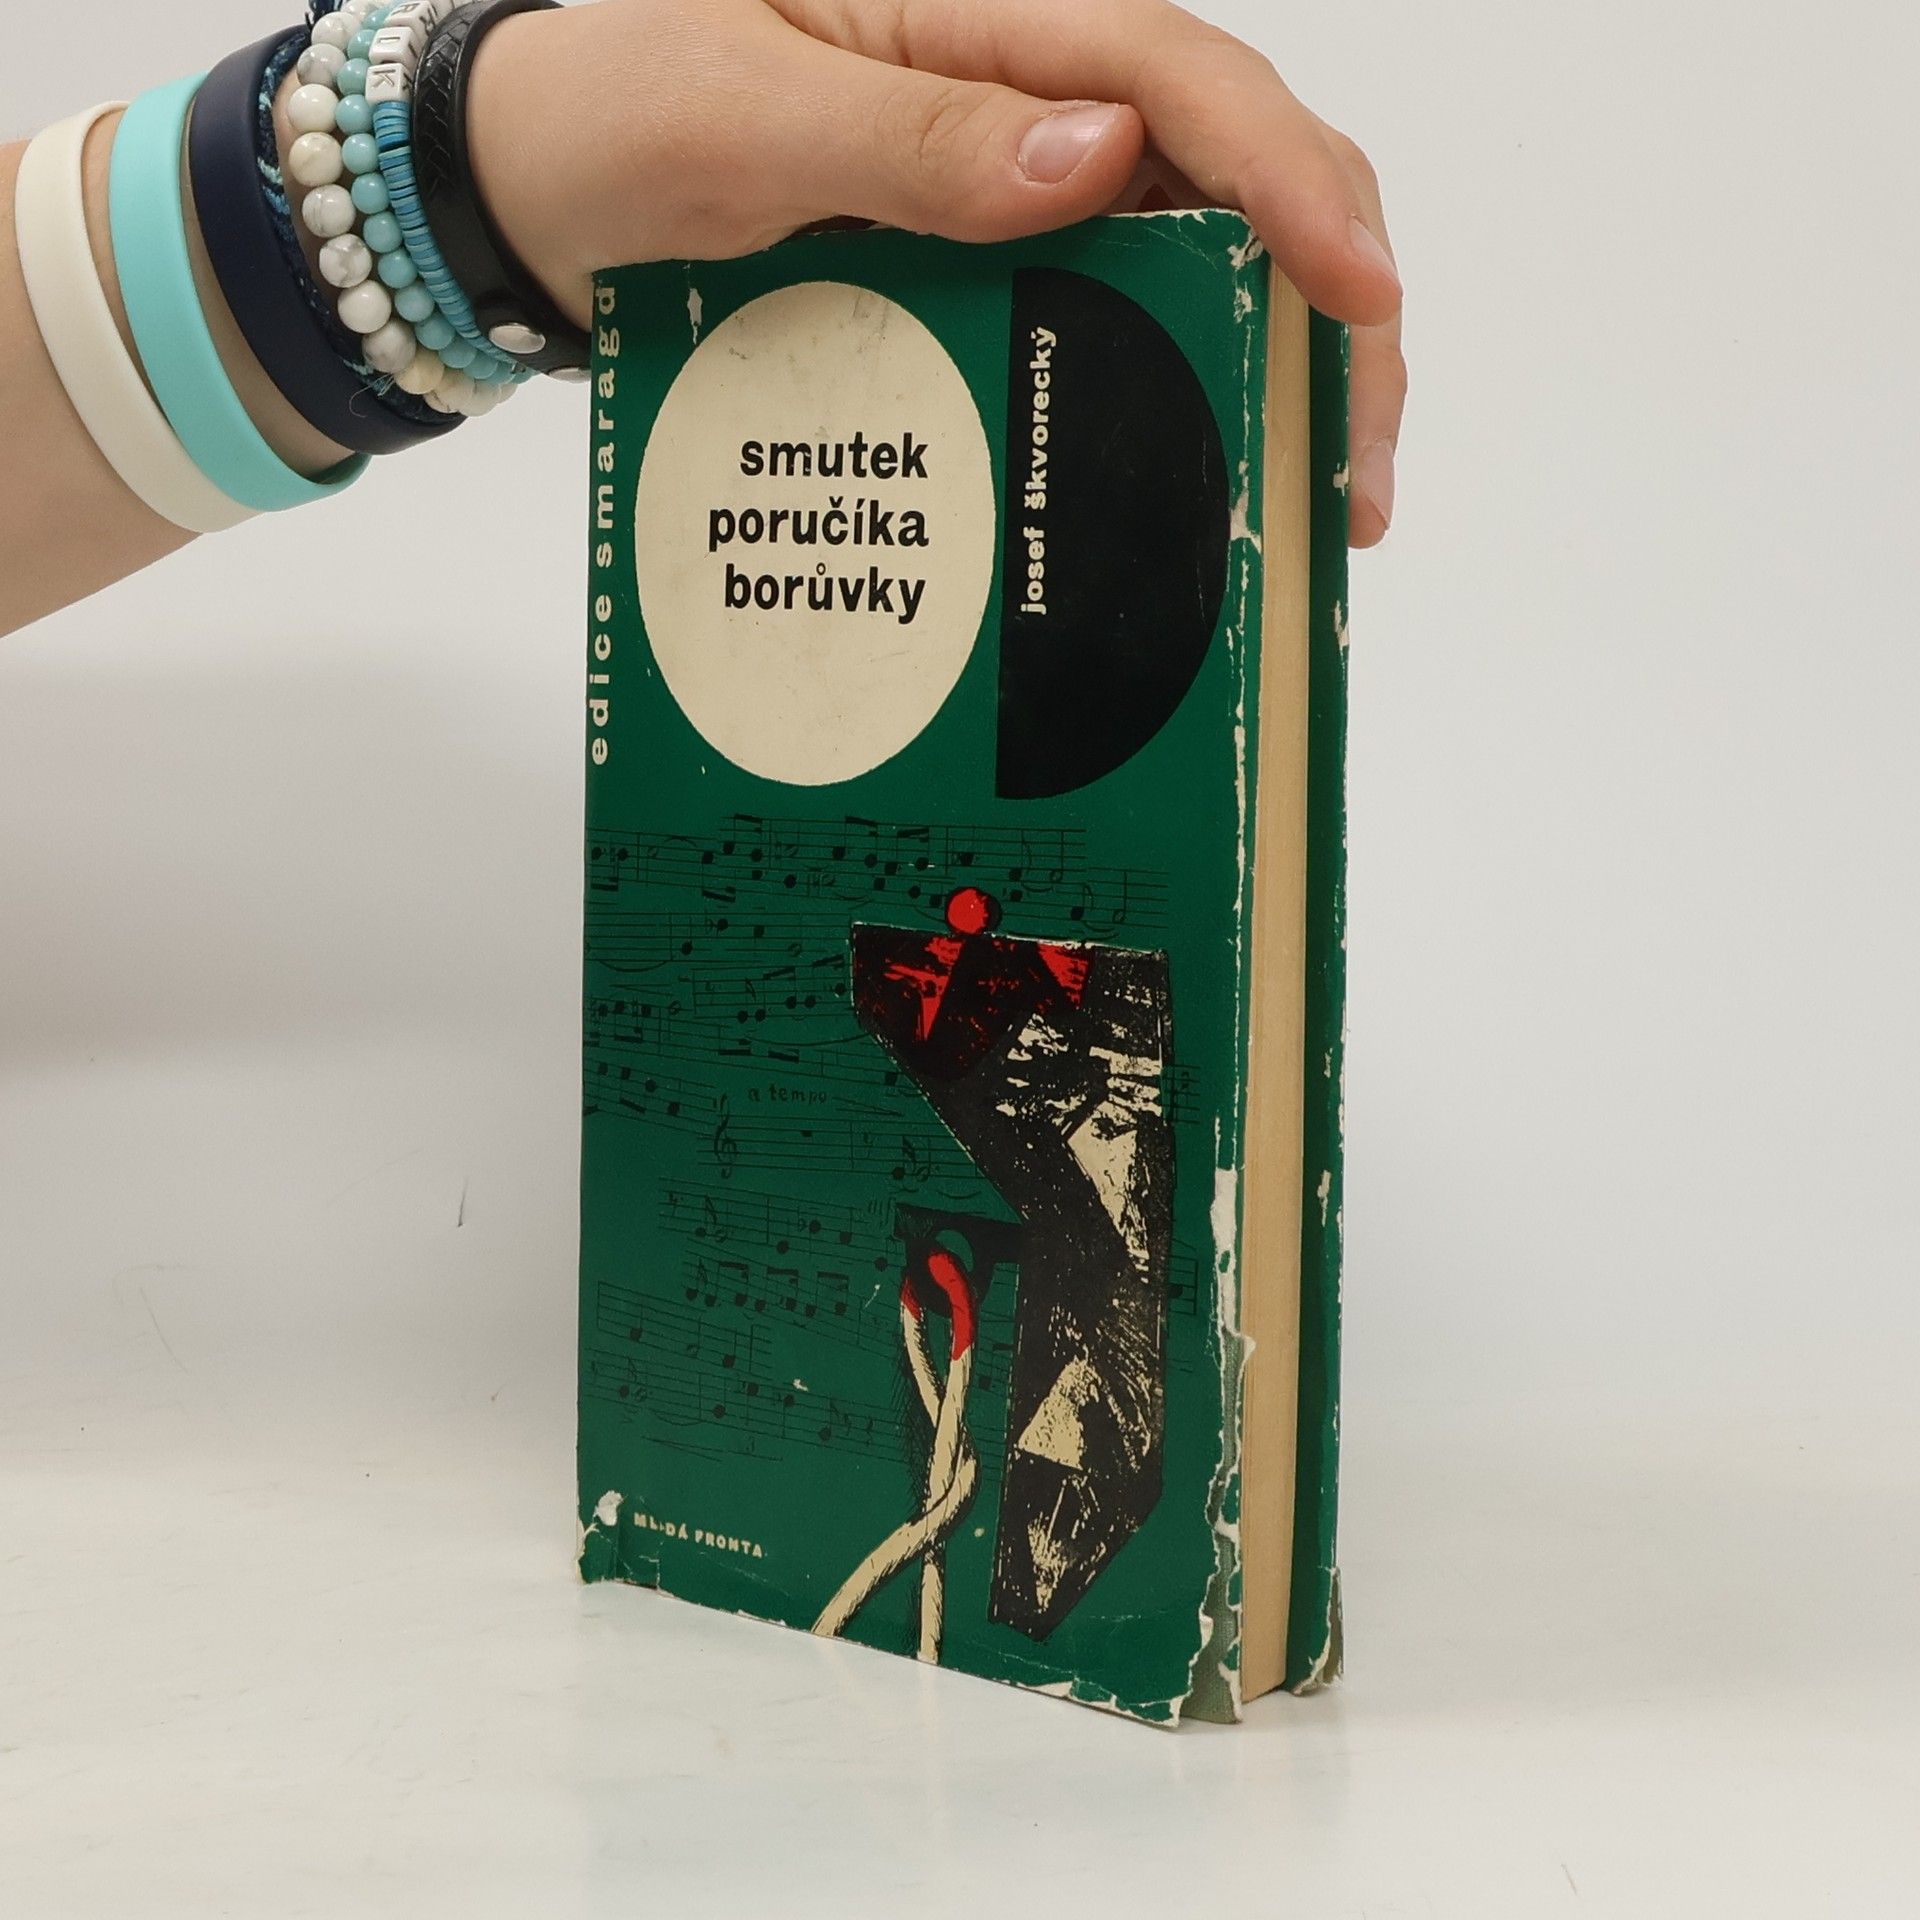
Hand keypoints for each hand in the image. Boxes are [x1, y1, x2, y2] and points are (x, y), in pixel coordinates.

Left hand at [468, 0, 1404, 545]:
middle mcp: (1021, 73)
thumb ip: (907, 136)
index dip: (1289, 182)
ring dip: (1275, 354)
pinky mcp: (991, 234)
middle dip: (1324, 296)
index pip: (1176, 72)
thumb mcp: (739, 120)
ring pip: (1197, 234)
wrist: (533, 178)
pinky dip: (1183, 369)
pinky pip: (1118, 287)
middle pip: (1232, 156)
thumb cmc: (613, 117)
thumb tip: (1095, 159)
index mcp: (976, 4)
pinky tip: (1213, 455)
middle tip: (1353, 462)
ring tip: (1312, 493)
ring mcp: (1012, 157)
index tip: (1357, 296)